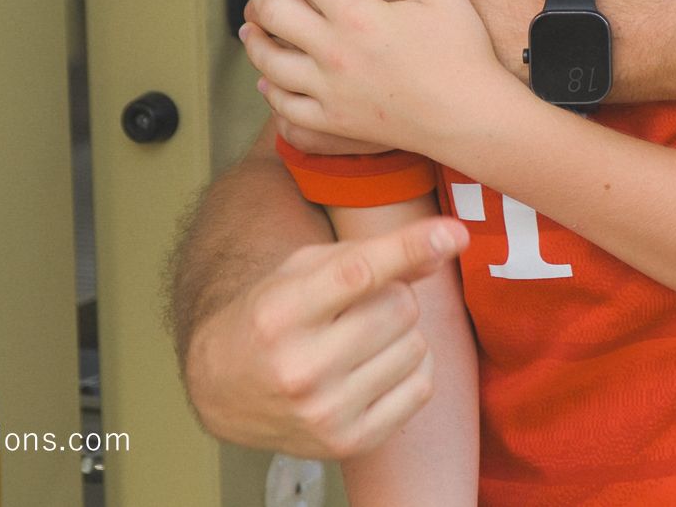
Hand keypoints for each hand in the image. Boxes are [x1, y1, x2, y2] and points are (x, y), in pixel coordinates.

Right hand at [183, 218, 468, 457]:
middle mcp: (301, 368)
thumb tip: (445, 244)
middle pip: (400, 307)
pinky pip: (422, 388)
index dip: (409, 247)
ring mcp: (326, 412)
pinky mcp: (350, 443)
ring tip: (359, 341)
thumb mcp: (304, 271)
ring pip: (416, 346)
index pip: (358, 274)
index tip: (453, 232)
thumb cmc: (271, 317)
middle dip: (393, 296)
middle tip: (358, 308)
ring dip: (400, 335)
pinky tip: (374, 368)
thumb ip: (373, 253)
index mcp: (281, 314)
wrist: (222, 390)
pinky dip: (410, 370)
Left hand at [244, 0, 521, 156]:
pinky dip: (269, 89)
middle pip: (272, 9)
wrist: (472, 117)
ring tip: (254, 22)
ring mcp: (329, 89)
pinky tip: (269, 78)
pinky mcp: (334, 120)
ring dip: (254, 35)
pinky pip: (285, 105)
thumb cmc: (464, 52)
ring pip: (267, 60)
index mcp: (358, 13)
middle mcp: (334, 51)